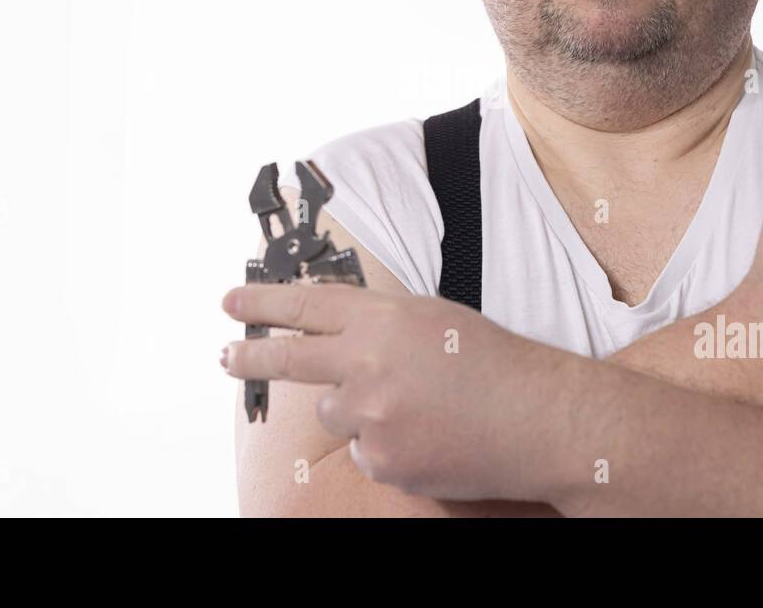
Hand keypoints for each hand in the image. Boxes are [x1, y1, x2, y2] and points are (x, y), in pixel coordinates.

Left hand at [221, 282, 577, 502]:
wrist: (536, 418)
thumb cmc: (494, 364)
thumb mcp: (432, 319)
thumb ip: (378, 322)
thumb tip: (334, 332)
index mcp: (384, 319)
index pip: (308, 305)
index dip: (264, 302)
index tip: (232, 302)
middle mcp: (368, 364)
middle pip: (290, 358)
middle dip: (251, 355)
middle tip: (225, 355)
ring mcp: (371, 417)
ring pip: (333, 411)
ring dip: (358, 409)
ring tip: (413, 406)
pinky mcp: (382, 461)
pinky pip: (365, 451)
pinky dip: (387, 445)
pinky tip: (426, 435)